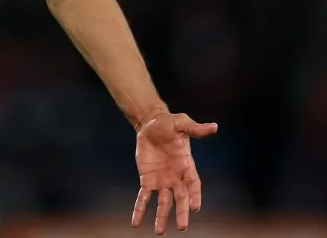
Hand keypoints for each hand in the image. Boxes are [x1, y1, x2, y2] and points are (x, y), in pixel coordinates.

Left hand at [132, 112, 217, 233]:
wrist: (150, 124)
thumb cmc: (169, 123)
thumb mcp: (181, 123)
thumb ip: (195, 128)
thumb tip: (214, 127)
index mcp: (187, 166)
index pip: (193, 184)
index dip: (195, 195)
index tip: (195, 207)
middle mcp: (176, 177)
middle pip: (180, 198)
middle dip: (181, 212)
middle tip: (182, 227)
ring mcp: (162, 181)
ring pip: (163, 202)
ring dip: (161, 216)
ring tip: (159, 232)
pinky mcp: (147, 180)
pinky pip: (144, 197)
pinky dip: (140, 209)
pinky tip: (136, 223)